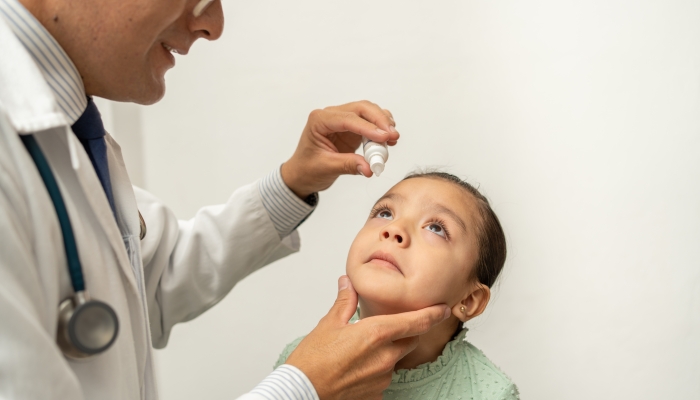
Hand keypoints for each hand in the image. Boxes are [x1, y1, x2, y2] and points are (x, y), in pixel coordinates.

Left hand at [281, 101, 399, 198]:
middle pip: (361, 109)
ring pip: (368, 112)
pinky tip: (388, 139)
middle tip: (393, 136)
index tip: (385, 136)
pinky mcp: (351, 129)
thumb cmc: (307, 169)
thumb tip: (370, 168)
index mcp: (319, 120)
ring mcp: (343, 120)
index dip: (368, 127)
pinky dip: (381, 129)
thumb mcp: (326, 168)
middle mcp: (331, 116)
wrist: (302, 174)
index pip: (348, 119)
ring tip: (393, 139)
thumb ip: (348, 165)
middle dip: (380, 120)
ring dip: (383, 123)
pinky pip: (370, 123)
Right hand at [285, 276, 449, 399]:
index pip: (416, 322)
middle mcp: (385, 357)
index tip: (442, 309)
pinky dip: (376, 369)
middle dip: (406, 332)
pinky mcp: (377, 394)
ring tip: (359, 351)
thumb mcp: (328, 324)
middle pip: (410, 340)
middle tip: (387, 327)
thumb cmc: (312, 360)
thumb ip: (345, 302)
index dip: (433, 314)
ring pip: (395, 359)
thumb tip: (347, 283)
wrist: (302, 392)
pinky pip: (384, 377)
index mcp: (376, 334)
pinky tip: (357, 367)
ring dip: (387, 352)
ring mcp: (382, 378)